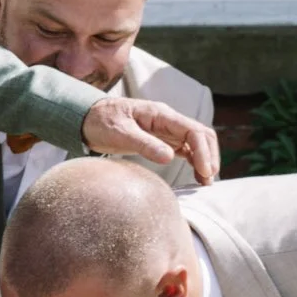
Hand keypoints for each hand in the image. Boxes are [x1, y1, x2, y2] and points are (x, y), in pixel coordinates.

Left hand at [80, 97, 218, 184]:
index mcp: (160, 114)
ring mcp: (167, 131)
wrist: (87, 118)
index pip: (193, 130)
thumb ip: (143, 143)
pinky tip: (197, 176)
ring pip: (196, 143)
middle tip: (207, 180)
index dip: (203, 151)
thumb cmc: (101, 121)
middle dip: (209, 156)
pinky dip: (194, 161)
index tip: (204, 170)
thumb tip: (169, 157)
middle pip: (201, 135)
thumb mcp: (119, 133)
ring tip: (205, 182)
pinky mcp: (162, 140)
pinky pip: (185, 150)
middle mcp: (168, 121)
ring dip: (204, 160)